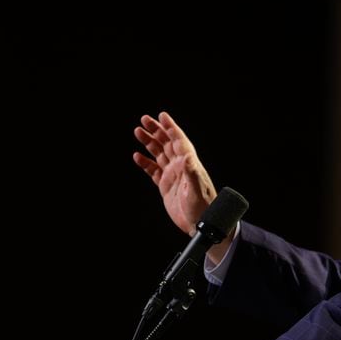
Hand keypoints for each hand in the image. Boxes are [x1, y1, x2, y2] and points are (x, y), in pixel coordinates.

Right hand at [133, 111, 215, 235]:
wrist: (200, 224)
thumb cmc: (203, 207)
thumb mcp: (197, 190)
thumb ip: (192, 173)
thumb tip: (188, 157)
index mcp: (189, 164)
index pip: (179, 140)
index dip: (171, 127)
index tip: (162, 115)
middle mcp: (180, 166)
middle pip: (167, 143)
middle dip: (156, 130)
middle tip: (144, 119)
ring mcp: (172, 175)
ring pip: (158, 154)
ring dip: (149, 143)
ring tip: (137, 131)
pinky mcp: (165, 185)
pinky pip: (153, 170)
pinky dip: (145, 163)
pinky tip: (137, 156)